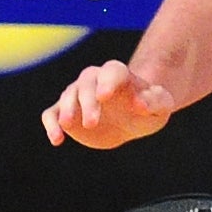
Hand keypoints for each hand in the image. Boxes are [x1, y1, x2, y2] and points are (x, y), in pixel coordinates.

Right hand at [42, 61, 174, 147]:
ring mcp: (77, 95)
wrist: (131, 120)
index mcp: (120, 75)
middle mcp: (95, 80)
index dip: (107, 82)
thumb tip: (139, 102)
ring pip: (67, 95)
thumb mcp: (161, 106)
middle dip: (87, 102)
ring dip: (67, 110)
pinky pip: (51, 113)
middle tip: (93, 123)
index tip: (105, 96)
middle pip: (86, 83)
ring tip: (68, 125)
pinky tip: (57, 140)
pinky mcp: (65, 112)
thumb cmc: (148, 109)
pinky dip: (50, 124)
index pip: (111, 71)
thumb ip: (156, 101)